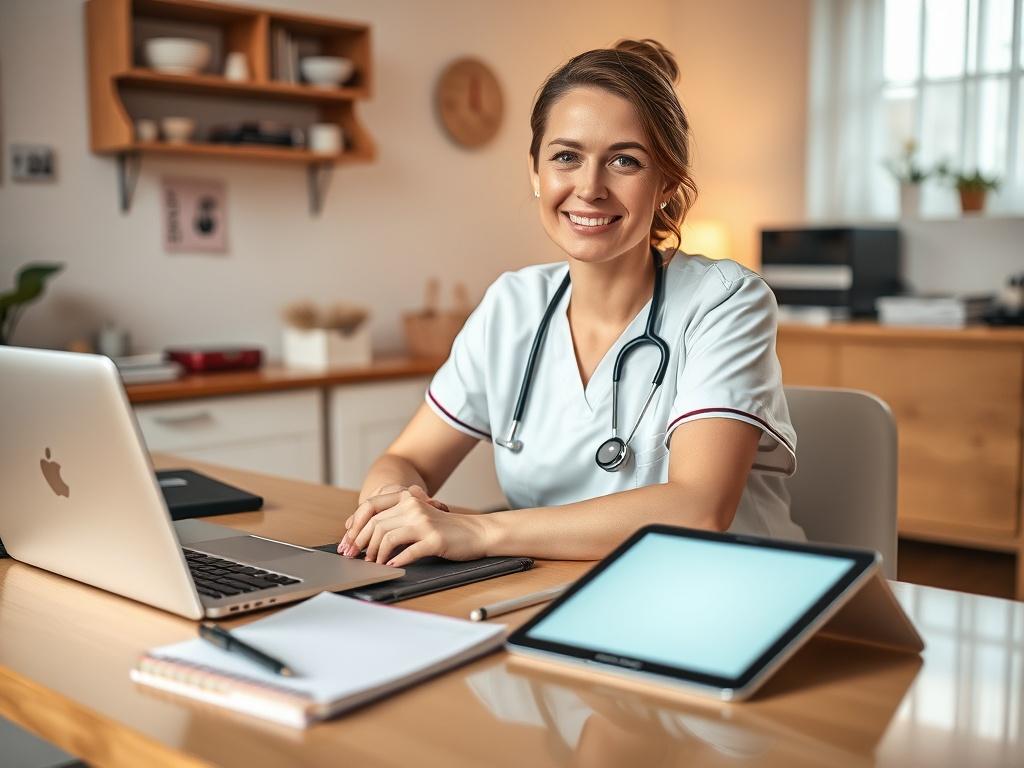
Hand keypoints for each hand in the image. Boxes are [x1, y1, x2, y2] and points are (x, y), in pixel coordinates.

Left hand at [342, 485, 488, 566]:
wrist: (477, 532)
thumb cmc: (445, 529)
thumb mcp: (419, 517)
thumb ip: (396, 520)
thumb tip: (363, 538)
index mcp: (407, 499)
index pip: (370, 508)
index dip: (355, 527)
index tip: (347, 543)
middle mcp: (414, 507)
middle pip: (375, 524)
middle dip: (360, 544)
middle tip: (355, 558)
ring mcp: (424, 523)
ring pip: (387, 538)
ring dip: (376, 554)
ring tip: (374, 563)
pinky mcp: (434, 540)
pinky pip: (408, 552)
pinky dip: (396, 561)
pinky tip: (391, 566)